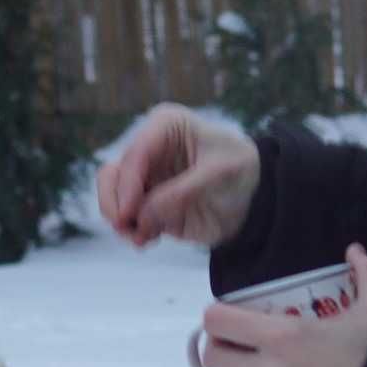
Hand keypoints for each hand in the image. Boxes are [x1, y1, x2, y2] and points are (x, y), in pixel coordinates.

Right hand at [98, 104, 260, 247]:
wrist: (254, 197)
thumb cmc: (240, 170)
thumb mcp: (218, 174)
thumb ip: (180, 194)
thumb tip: (142, 217)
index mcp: (165, 126)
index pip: (136, 153)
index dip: (127, 184)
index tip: (129, 213)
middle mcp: (149, 150)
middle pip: (113, 175)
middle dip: (116, 203)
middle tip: (126, 227)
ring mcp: (146, 180)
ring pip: (113, 198)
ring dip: (121, 220)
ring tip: (140, 238)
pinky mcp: (148, 205)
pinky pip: (128, 219)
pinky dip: (133, 231)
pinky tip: (148, 240)